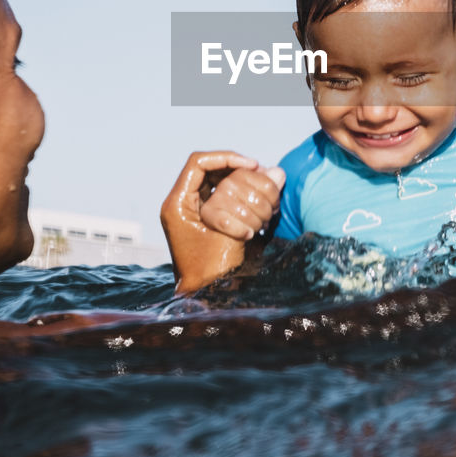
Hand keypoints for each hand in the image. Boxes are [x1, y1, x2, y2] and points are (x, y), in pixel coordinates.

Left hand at [159, 151, 285, 291]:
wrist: (202, 298)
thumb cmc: (212, 273)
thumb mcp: (233, 235)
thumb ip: (253, 201)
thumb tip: (278, 171)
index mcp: (177, 204)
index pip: (199, 163)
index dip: (226, 157)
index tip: (252, 164)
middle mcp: (180, 203)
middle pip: (208, 169)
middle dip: (236, 169)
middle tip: (261, 173)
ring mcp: (190, 210)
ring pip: (215, 181)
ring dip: (239, 181)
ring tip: (261, 186)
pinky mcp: (201, 218)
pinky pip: (218, 195)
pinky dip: (238, 195)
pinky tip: (255, 201)